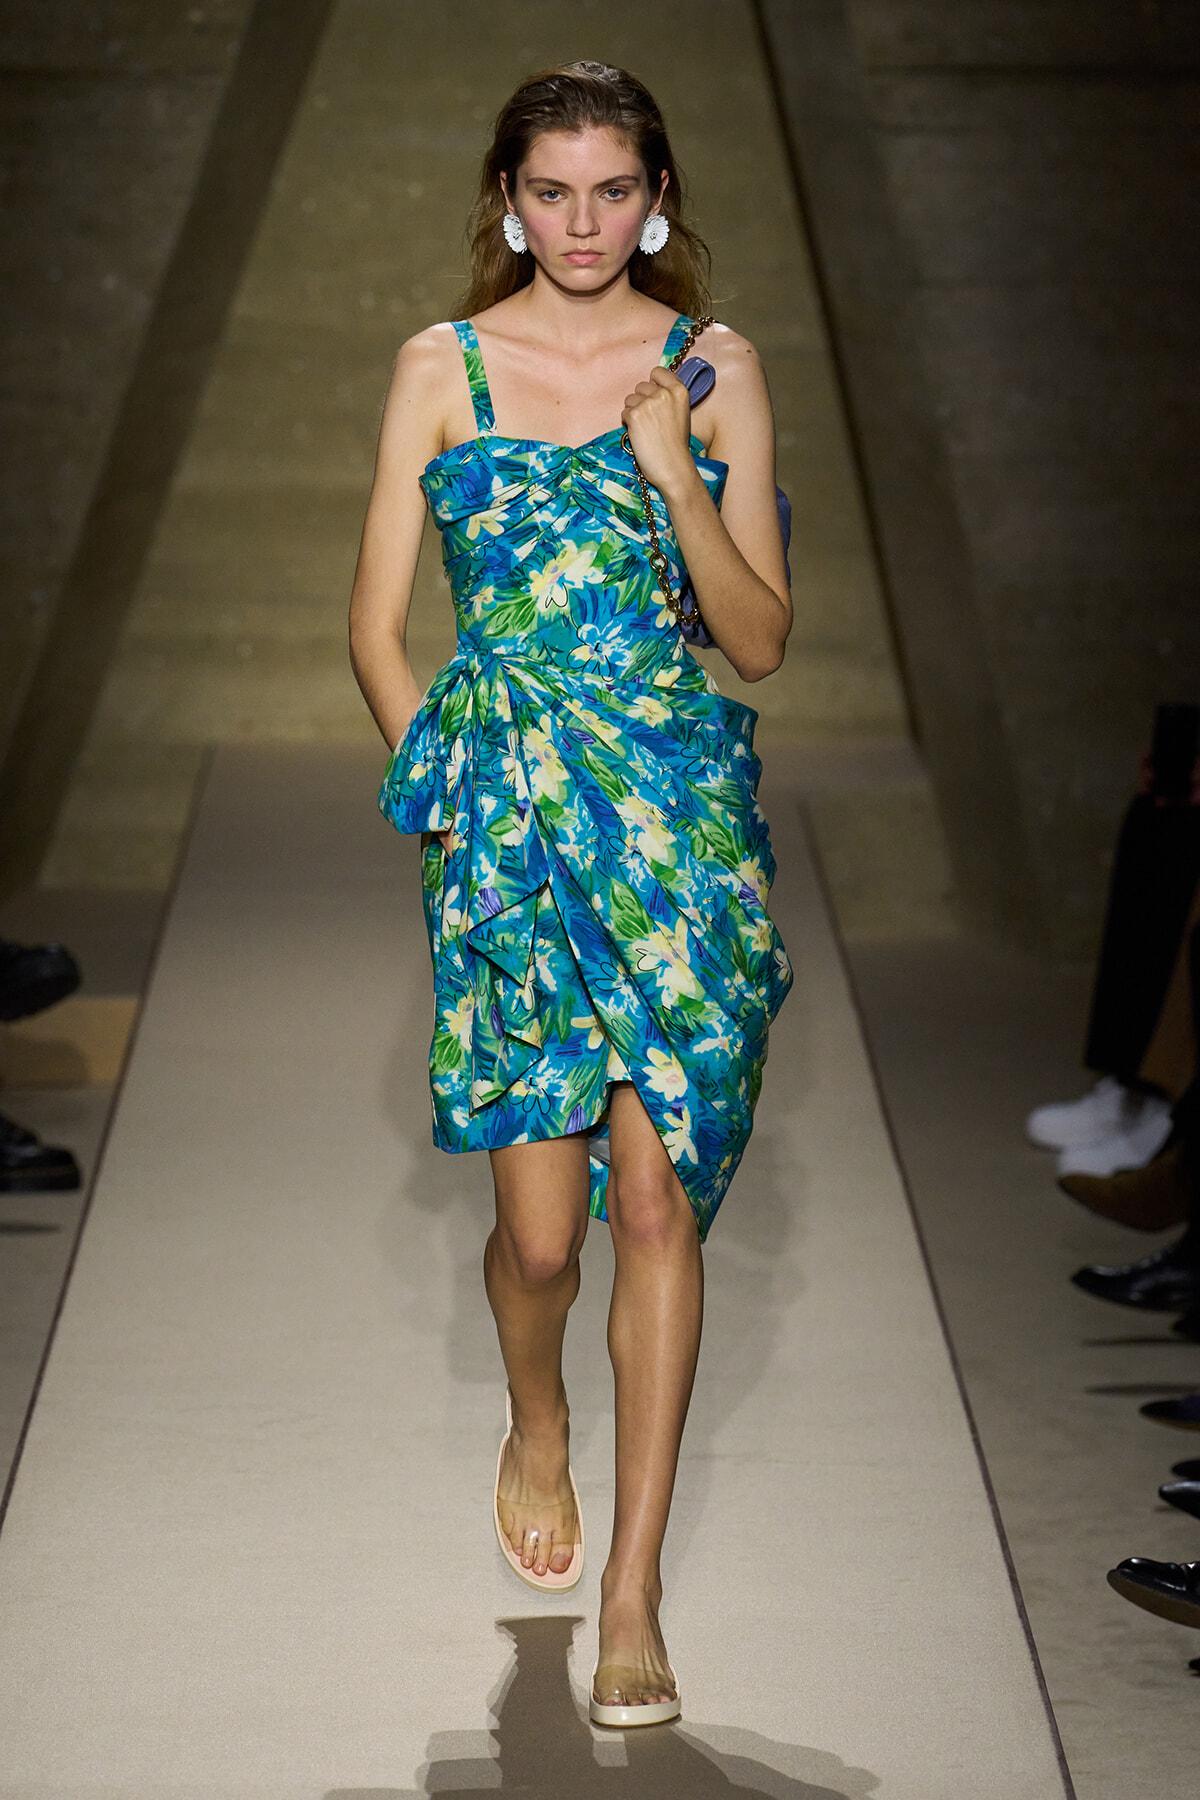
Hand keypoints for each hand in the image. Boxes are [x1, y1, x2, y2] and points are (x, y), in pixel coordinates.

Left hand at [621, 367, 696, 497]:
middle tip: (651, 422)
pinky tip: (640, 436)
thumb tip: (651, 386)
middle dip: (641, 401)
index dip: (653, 385)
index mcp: (679, 390)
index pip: (657, 372)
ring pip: (630, 399)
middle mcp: (664, 393)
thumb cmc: (676, 445)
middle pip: (641, 386)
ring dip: (633, 413)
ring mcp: (649, 403)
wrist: (673, 467)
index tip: (654, 399)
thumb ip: (668, 396)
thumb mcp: (681, 412)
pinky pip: (624, 413)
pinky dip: (628, 425)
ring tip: (646, 430)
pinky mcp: (635, 415)